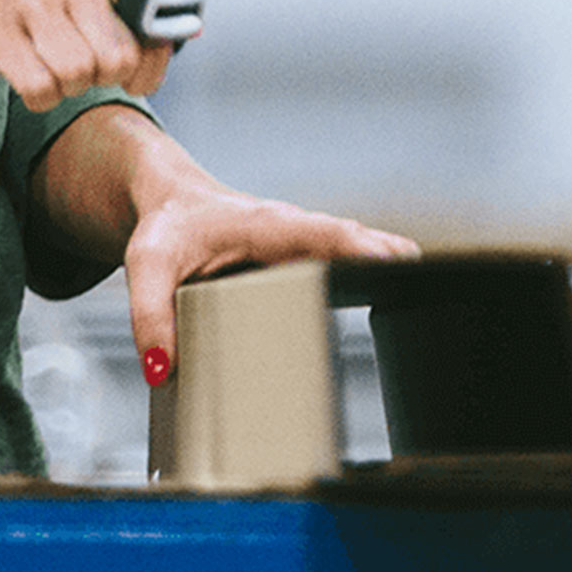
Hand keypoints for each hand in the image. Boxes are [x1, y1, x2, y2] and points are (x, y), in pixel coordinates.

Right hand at [0, 0, 170, 109]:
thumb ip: (127, 1)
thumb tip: (190, 33)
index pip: (152, 21)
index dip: (150, 60)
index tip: (133, 71)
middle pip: (116, 59)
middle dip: (101, 78)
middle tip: (79, 70)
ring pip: (78, 75)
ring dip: (65, 88)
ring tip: (47, 68)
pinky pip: (38, 87)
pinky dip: (38, 97)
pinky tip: (26, 79)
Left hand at [121, 172, 415, 385]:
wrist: (170, 201)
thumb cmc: (166, 228)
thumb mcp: (145, 265)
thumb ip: (150, 315)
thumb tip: (165, 370)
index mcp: (261, 225)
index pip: (315, 232)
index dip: (352, 245)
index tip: (388, 257)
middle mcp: (291, 229)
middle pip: (349, 238)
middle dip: (384, 253)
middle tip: (419, 273)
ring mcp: (302, 242)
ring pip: (355, 245)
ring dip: (387, 260)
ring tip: (426, 286)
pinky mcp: (305, 257)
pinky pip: (346, 258)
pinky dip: (373, 267)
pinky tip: (397, 289)